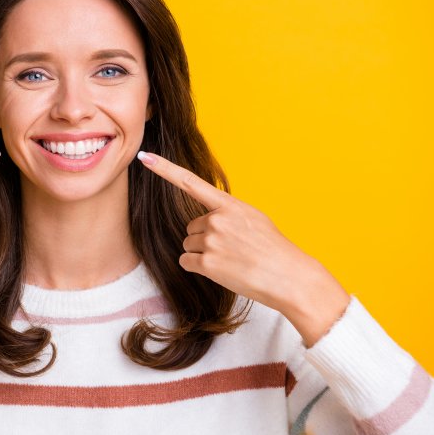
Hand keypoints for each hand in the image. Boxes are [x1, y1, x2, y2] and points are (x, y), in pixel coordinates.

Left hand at [136, 150, 349, 346]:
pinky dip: (197, 268)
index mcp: (229, 205)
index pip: (190, 182)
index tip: (144, 157)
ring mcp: (211, 241)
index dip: (164, 169)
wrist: (288, 277)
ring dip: (202, 254)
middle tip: (231, 249)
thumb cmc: (273, 249)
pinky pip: (186, 262)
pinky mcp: (207, 263)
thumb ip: (229, 212)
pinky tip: (221, 271)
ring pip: (188, 245)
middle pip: (191, 227)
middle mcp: (217, 219)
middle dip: (204, 238)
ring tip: (230, 260)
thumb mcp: (254, 219)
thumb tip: (210, 218)